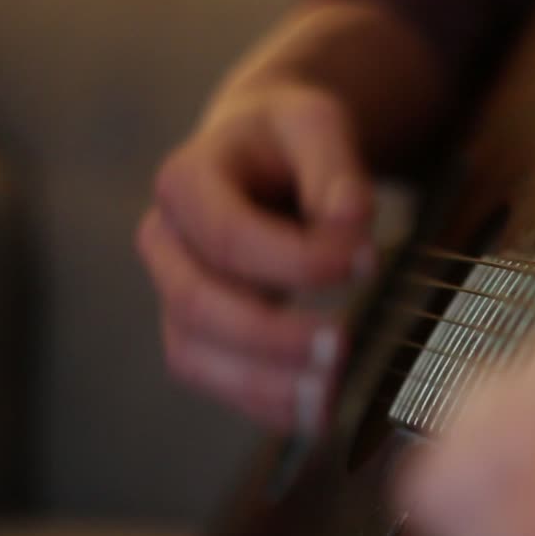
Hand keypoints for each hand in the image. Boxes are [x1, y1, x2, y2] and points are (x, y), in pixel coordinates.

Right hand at [138, 81, 373, 431]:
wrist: (262, 155)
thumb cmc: (289, 140)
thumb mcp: (317, 124)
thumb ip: (335, 166)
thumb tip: (352, 217)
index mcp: (186, 181)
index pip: (230, 236)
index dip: (298, 259)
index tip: (368, 261)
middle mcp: (166, 241)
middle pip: (198, 305)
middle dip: (272, 336)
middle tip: (344, 347)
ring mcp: (175, 292)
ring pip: (194, 356)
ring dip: (261, 386)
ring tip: (330, 396)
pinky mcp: (197, 331)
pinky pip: (214, 380)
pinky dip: (262, 404)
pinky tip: (316, 411)